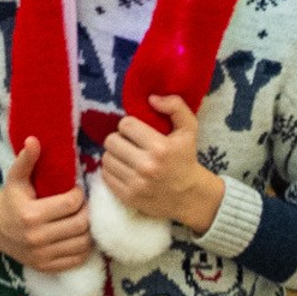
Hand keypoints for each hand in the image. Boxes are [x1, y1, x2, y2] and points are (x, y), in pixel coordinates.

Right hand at [0, 141, 92, 272]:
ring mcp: (42, 256)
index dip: (78, 195)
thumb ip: (26, 159)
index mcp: (30, 215)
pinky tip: (78, 235)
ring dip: (88, 230)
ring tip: (81, 218)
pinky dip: (83, 248)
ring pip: (83, 243)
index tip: (75, 191)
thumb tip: (34, 140)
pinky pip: (77, 259)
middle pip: (80, 225)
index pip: (71, 205)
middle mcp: (37, 238)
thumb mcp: (16, 178)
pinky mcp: (46, 267)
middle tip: (82, 205)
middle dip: (86, 212)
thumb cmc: (10, 199)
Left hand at [101, 100, 224, 235]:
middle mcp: (146, 166)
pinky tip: (124, 169)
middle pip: (111, 141)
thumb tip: (151, 98)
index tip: (136, 131)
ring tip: (126, 156)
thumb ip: (175, 106)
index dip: (129, 125)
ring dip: (114, 155)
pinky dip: (112, 170)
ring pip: (106, 158)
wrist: (190, 195)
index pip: (126, 125)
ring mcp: (136, 184)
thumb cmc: (186, 158)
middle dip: (119, 139)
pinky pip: (106, 176)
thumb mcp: (189, 129)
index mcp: (160, 147)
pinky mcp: (128, 197)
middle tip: (129, 143)